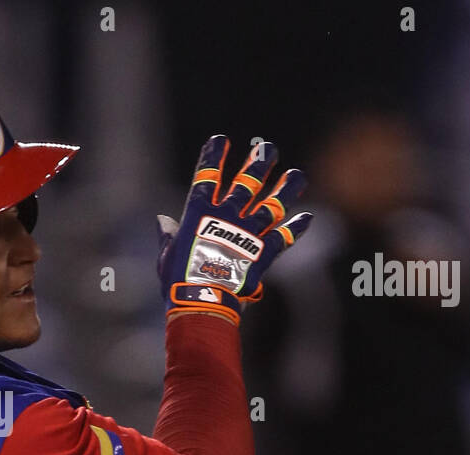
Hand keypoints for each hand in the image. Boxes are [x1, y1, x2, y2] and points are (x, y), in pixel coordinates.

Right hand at [156, 135, 311, 324]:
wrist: (202, 300)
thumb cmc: (177, 279)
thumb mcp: (167, 254)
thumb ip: (168, 235)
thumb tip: (162, 220)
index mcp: (199, 213)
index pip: (207, 176)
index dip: (213, 156)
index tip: (220, 140)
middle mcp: (227, 216)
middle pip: (247, 183)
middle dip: (258, 163)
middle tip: (268, 149)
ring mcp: (248, 232)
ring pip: (272, 204)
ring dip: (286, 188)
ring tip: (297, 174)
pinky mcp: (263, 252)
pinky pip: (283, 237)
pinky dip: (295, 228)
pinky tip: (307, 217)